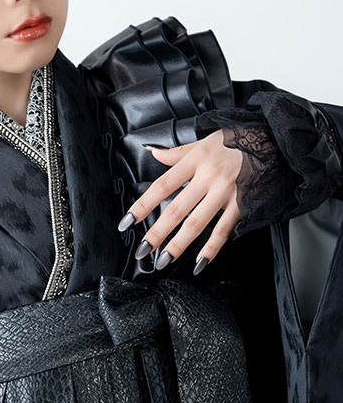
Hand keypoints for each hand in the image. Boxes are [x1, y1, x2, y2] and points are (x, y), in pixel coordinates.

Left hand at [119, 129, 243, 270]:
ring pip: (197, 223)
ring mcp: (226, 192)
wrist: (275, 140)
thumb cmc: (238, 139)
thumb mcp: (206, 140)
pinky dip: (211, 249)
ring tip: (163, 260)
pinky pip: (224, 230)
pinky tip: (199, 264)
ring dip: (178, 245)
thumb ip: (179, 151)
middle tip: (142, 251)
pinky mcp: (243, 204)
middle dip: (157, 233)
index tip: (126, 223)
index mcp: (196, 160)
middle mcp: (209, 177)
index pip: (162, 186)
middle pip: (177, 209)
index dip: (142, 206)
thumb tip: (154, 152)